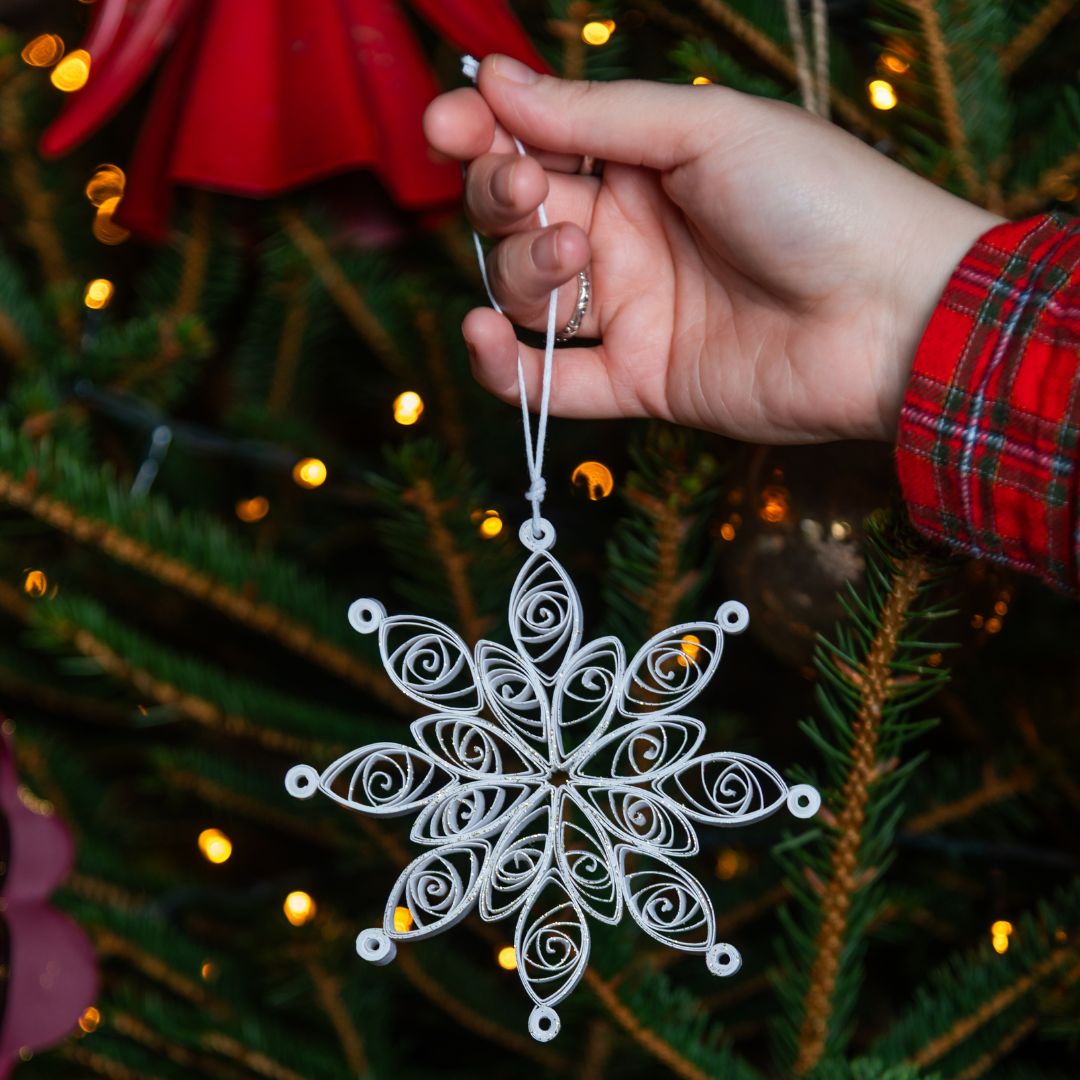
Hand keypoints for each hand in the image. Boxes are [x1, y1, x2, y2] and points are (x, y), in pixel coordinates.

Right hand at [423, 56, 1000, 443]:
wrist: (893, 315)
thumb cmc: (821, 200)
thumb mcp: (708, 129)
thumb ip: (597, 116)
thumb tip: (500, 82)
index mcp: (645, 164)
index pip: (538, 146)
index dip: (485, 136)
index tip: (449, 125)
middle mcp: (628, 236)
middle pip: (519, 219)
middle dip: (501, 198)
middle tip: (524, 189)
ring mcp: (631, 311)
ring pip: (528, 295)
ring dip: (523, 270)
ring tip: (577, 258)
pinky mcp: (638, 381)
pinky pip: (549, 383)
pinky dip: (504, 369)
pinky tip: (484, 338)